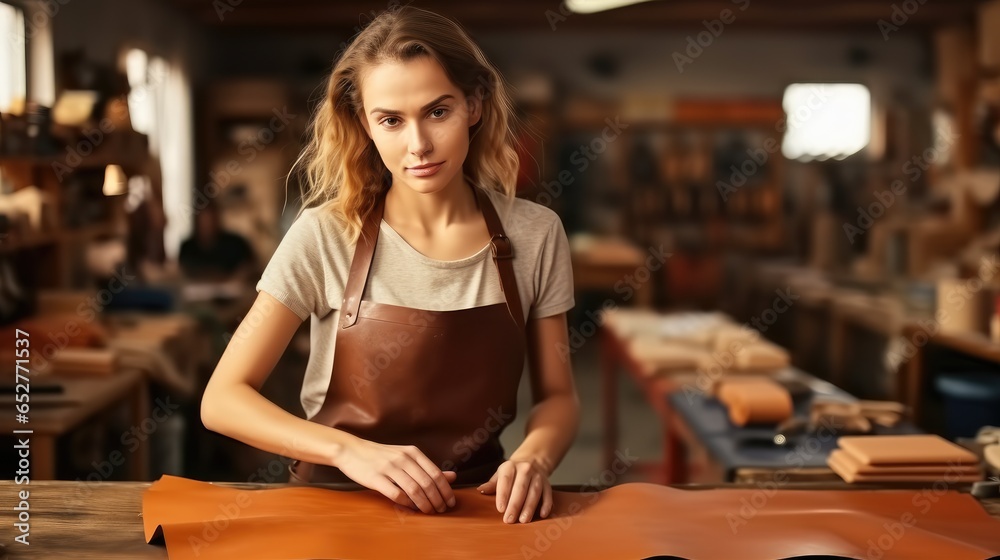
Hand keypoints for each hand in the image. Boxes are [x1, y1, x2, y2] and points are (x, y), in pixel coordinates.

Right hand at [334, 436, 456, 513]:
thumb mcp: (406, 457)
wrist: (352, 450)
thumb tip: (452, 477)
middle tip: (442, 510)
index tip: (450, 502)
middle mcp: (403, 459)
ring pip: (414, 490)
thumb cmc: (382, 456)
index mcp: (413, 453)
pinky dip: (406, 503)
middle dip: (437, 500)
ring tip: (429, 512)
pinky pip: (396, 494)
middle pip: (427, 483)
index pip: (435, 474)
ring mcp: (389, 468)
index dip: (445, 490)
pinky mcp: (376, 478)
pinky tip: (411, 508)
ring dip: (425, 504)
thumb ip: (428, 467)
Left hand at [477, 459, 552, 522]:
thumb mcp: (500, 474)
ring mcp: (538, 476)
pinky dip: (546, 504)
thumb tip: (481, 490)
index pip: (506, 480)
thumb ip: (492, 484)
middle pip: (520, 488)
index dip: (503, 495)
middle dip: (515, 505)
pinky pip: (548, 494)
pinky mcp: (547, 484)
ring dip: (529, 507)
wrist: (532, 461)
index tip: (500, 509)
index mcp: (510, 466)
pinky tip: (542, 514)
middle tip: (509, 519)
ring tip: (523, 520)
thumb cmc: (512, 472)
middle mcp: (525, 470)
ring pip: (534, 492)